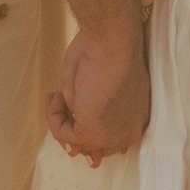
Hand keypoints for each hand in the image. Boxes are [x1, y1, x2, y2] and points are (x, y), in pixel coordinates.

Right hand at [46, 25, 148, 165]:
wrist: (112, 42)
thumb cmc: (109, 52)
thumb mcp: (101, 86)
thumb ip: (91, 109)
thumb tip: (74, 132)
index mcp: (136, 120)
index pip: (111, 143)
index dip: (87, 131)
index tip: (70, 115)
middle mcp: (128, 133)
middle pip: (94, 147)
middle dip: (72, 128)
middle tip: (58, 103)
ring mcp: (111, 136)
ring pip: (75, 142)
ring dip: (60, 117)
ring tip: (58, 93)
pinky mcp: (92, 132)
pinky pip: (63, 134)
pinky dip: (53, 115)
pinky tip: (56, 96)